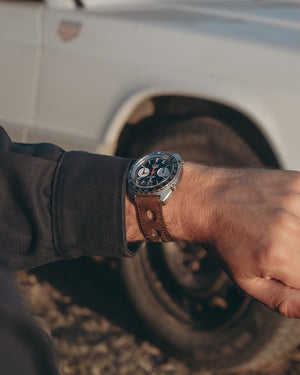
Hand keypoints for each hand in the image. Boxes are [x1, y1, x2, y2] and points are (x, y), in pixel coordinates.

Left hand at [172, 163, 299, 317]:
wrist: (205, 201)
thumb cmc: (223, 243)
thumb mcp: (247, 281)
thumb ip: (286, 301)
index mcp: (279, 256)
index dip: (295, 276)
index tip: (281, 267)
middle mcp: (290, 226)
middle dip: (295, 256)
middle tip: (273, 247)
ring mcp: (294, 200)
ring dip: (296, 237)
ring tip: (273, 232)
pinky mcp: (296, 182)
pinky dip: (298, 215)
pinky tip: (282, 215)